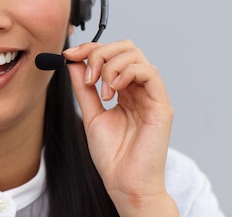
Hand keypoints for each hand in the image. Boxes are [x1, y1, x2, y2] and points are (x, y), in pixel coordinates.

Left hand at [63, 40, 178, 216]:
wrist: (124, 183)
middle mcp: (139, 88)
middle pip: (125, 47)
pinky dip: (127, 73)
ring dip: (110, 66)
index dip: (90, 49)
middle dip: (100, 52)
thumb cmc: (113, 156)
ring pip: (135, 55)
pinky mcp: (161, 105)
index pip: (112, 54)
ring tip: (103, 92)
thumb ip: (84, 88)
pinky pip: (149, 72)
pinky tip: (113, 90)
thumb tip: (73, 62)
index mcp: (125, 90)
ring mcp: (152, 95)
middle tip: (88, 75)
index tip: (69, 55)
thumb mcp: (91, 114)